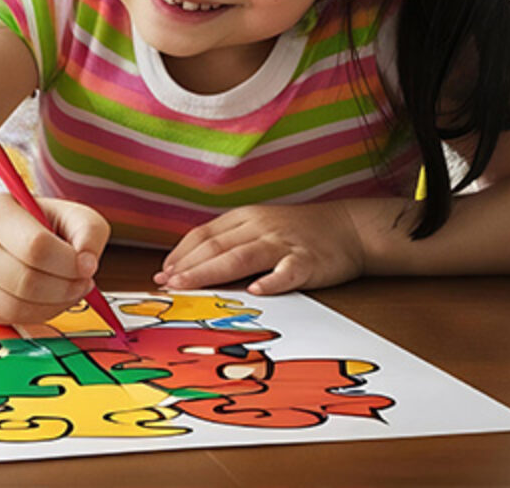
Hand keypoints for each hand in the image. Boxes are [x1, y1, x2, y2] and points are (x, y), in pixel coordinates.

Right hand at [0, 193, 109, 325]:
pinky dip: (40, 314)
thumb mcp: (63, 211)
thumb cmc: (27, 220)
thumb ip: (87, 229)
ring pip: (18, 307)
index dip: (69, 263)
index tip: (88, 266)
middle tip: (83, 282)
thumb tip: (88, 264)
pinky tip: (50, 299)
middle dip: (66, 288)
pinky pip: (11, 319)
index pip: (36, 246)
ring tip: (70, 290)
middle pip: (27, 281)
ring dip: (56, 305)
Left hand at [154, 202, 370, 295]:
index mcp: (244, 219)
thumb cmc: (296, 234)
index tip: (161, 274)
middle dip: (187, 267)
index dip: (180, 254)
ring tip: (188, 286)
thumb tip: (188, 268)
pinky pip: (287, 271)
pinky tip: (256, 291)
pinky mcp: (308, 260)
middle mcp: (260, 227)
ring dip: (210, 272)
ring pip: (241, 257)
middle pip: (216, 247)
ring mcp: (283, 243)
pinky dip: (271, 281)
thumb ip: (228, 244)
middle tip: (166, 285)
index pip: (204, 235)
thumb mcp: (258, 230)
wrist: (347, 229)